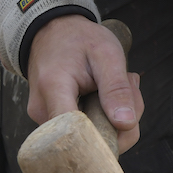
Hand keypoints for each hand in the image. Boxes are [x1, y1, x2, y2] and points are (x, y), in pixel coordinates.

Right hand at [26, 15, 144, 151]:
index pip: (75, 135)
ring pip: (91, 137)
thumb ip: (116, 88)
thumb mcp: (106, 53)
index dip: (104, 140)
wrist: (53, 31)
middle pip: (89, 140)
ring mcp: (45, 120)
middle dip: (120, 122)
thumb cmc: (79, 39)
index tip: (125, 124)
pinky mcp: (52, 123)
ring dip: (114, 117)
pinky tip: (106, 93)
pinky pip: (86, 131)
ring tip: (116, 84)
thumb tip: (126, 124)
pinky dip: (104, 116)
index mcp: (53, 90)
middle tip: (130, 86)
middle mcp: (42, 112)